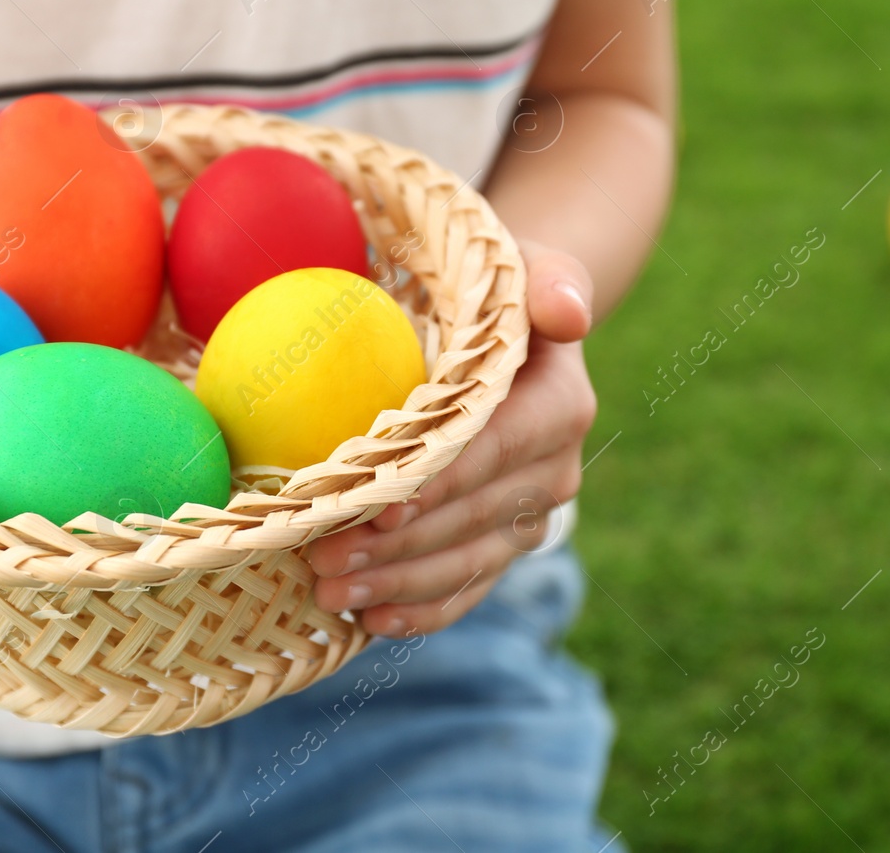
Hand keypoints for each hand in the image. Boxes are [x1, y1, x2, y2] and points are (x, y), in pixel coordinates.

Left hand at [308, 241, 597, 635]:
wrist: (510, 333)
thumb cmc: (496, 292)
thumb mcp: (522, 266)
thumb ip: (549, 281)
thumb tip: (567, 314)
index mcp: (560, 405)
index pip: (495, 453)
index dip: (438, 484)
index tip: (376, 505)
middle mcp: (554, 469)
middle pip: (472, 519)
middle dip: (398, 546)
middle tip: (322, 556)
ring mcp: (530, 513)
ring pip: (466, 562)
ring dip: (396, 584)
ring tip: (328, 591)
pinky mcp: (503, 541)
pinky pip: (467, 586)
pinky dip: (421, 610)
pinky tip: (370, 623)